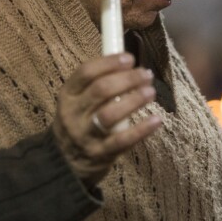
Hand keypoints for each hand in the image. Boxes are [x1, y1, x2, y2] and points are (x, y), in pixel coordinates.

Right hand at [52, 53, 160, 186]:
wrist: (65, 162)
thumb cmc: (79, 122)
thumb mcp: (76, 101)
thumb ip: (95, 84)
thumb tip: (126, 62)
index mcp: (67, 95)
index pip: (86, 72)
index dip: (109, 62)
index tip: (130, 58)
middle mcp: (74, 114)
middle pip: (101, 90)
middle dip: (127, 79)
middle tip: (146, 74)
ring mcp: (86, 135)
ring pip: (110, 114)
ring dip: (133, 100)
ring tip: (150, 92)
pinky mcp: (100, 154)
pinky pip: (122, 141)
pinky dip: (141, 130)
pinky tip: (157, 120)